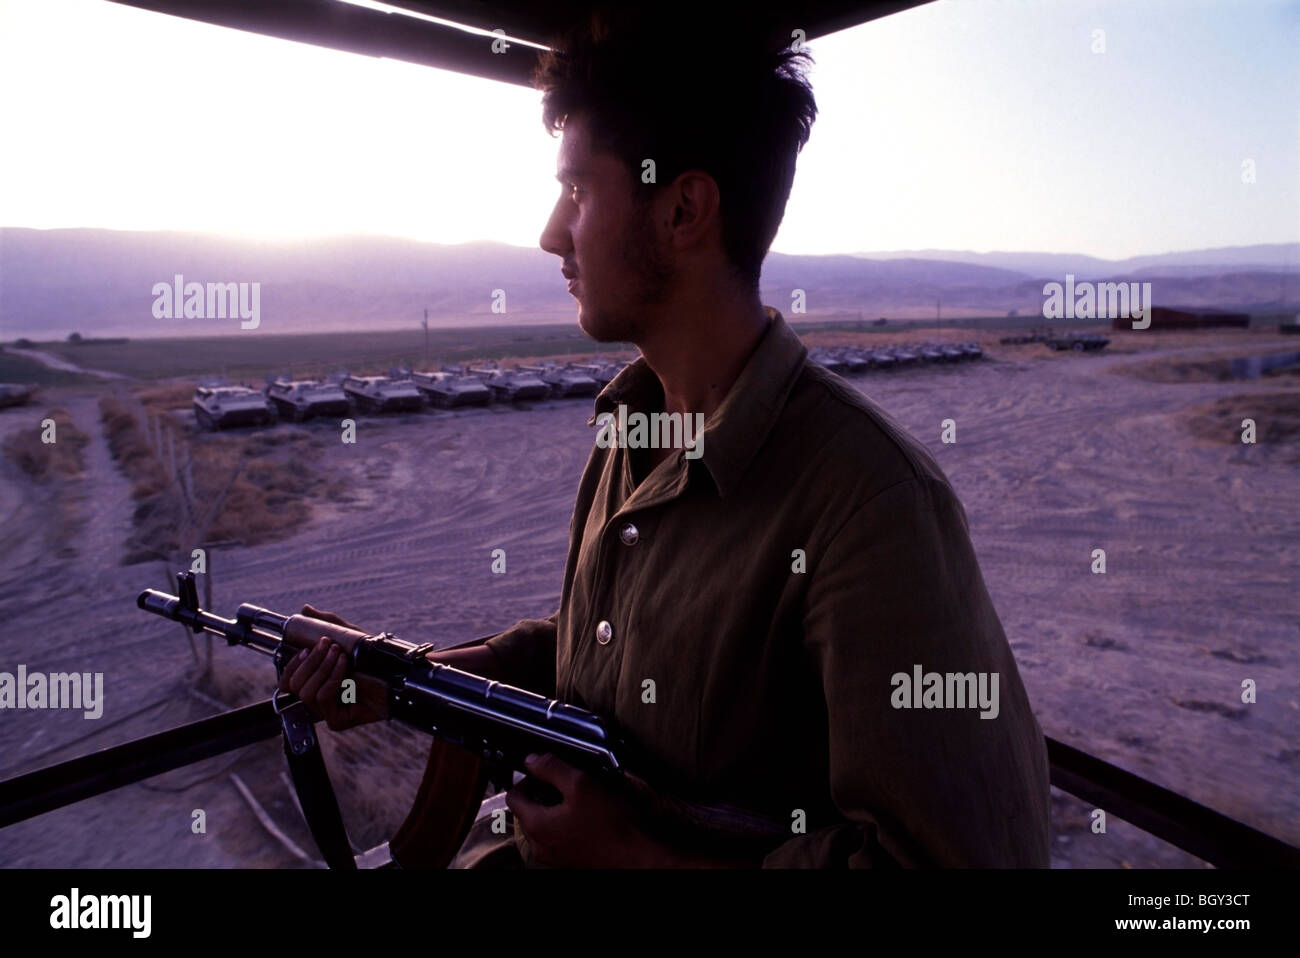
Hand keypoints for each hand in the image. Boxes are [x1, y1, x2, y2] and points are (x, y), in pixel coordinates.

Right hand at [277, 605, 388, 729]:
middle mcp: (317, 700)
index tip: (305, 648)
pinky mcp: (337, 721)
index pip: (287, 681)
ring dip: (322, 668)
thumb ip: (327, 624)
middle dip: (309, 662)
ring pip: (306, 692)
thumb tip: (305, 609)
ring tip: (340, 654)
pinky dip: (333, 678)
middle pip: (292, 685)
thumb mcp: (349, 637)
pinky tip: (345, 665)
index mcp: (315, 683)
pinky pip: (323, 697)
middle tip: (327, 645)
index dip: (291, 665)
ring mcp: (326, 712)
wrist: (398, 676)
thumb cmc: (374, 660)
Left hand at [504, 753, 669, 867]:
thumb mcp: (580, 784)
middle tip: (565, 781)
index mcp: (536, 825)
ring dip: (555, 808)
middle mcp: (539, 844)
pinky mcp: (569, 859)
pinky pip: (558, 836)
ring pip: (543, 824)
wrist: (636, 856)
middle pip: (527, 811)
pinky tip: (587, 814)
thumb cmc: (611, 825)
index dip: (527, 778)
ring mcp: (554, 855)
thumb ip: (552, 769)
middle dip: (541, 793)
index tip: (545, 771)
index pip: (514, 796)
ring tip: (579, 797)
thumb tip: (533, 760)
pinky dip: (566, 822)